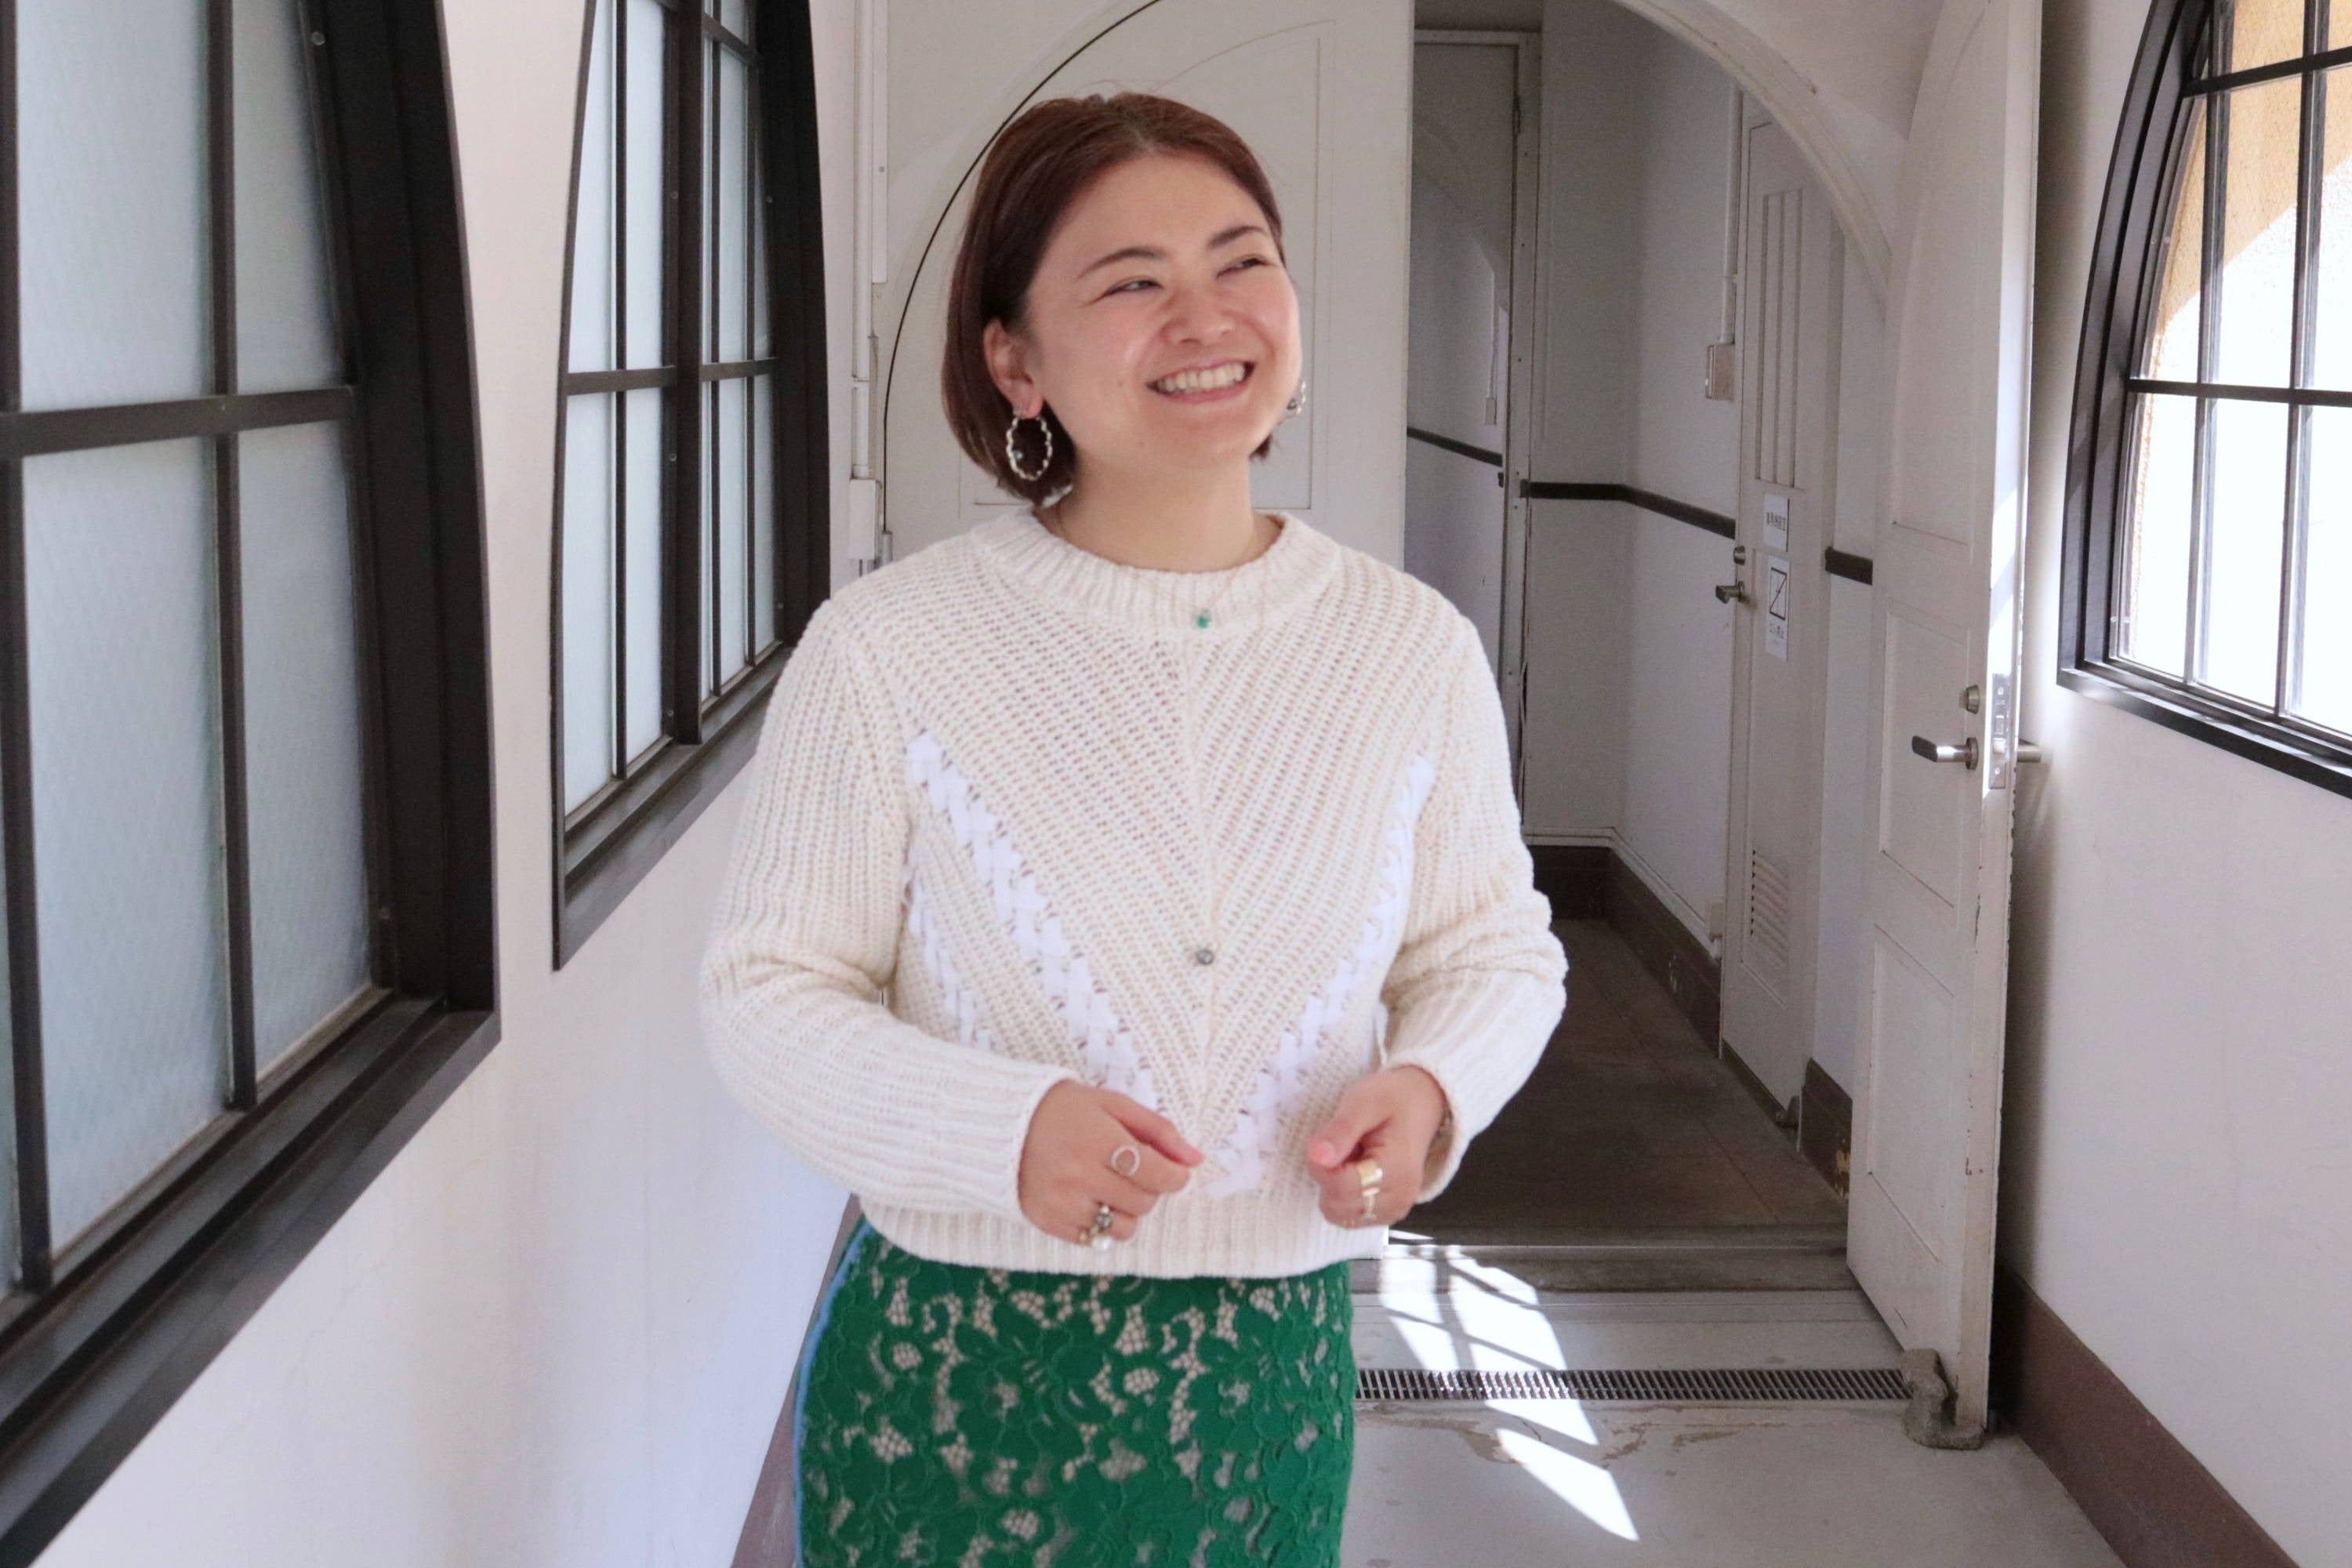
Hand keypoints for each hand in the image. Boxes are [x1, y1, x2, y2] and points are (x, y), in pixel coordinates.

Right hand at [1017, 1080, 1203, 1244]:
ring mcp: (1063, 1203)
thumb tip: (1196, 1159)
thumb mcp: (1112, 1104)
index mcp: (1100, 1140)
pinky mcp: (1049, 1223)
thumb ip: (1158, 1130)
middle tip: (1131, 1170)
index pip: (1159, 1175)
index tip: (1173, 1171)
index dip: (1175, 1176)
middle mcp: (1081, 1176)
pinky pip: (1096, 1239)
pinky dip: (1102, 1223)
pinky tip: (1089, 1198)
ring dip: (1128, 1210)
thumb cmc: (1063, 1110)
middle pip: (1144, 1202)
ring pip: (1124, 1228)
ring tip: (1110, 1186)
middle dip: (1148, 1188)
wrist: (1000, 1125)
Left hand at [1303, 1065, 1450, 1227]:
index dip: (1320, 1165)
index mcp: (1397, 1171)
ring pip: (1339, 1215)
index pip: (1340, 1187)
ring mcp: (1395, 1210)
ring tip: (1350, 1158)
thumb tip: (1317, 1157)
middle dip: (1327, 1176)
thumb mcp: (1363, 1102)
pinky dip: (1342, 1196)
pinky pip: (1348, 1216)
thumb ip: (1340, 1130)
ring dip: (1333, 1187)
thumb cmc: (1393, 1099)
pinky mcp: (1387, 1213)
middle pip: (1337, 1205)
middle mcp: (1400, 1199)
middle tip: (1342, 1147)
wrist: (1422, 1103)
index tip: (1323, 1141)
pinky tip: (1354, 1172)